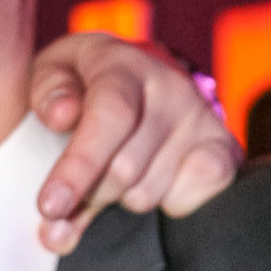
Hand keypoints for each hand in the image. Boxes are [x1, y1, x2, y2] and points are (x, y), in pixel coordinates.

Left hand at [28, 30, 240, 252]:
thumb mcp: (54, 75)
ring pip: (148, 193)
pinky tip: (151, 182)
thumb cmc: (89, 82)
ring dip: (119, 199)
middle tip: (72, 191)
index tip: (50, 206)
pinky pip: (191, 200)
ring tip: (113, 175)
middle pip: (124, 170)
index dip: (77, 167)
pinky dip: (163, 205)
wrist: (143, 75)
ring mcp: (202, 119)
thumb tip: (61, 115)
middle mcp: (171, 87)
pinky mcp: (224, 149)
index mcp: (124, 64)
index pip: (109, 117)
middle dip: (88, 193)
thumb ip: (47, 93)